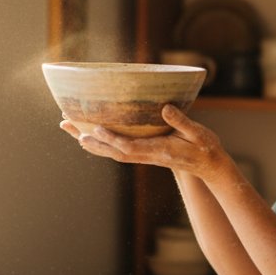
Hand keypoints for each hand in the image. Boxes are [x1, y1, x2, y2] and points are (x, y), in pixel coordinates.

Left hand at [58, 105, 232, 182]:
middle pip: (112, 150)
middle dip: (89, 139)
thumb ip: (182, 122)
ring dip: (90, 141)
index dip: (111, 139)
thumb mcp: (198, 133)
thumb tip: (166, 108)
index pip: (129, 146)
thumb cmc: (205, 148)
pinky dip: (102, 143)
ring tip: (71, 129)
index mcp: (159, 150)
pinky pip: (118, 149)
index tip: (95, 128)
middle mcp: (147, 155)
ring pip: (112, 151)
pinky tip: (92, 136)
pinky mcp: (144, 153)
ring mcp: (144, 155)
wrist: (208, 166)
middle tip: (66, 125)